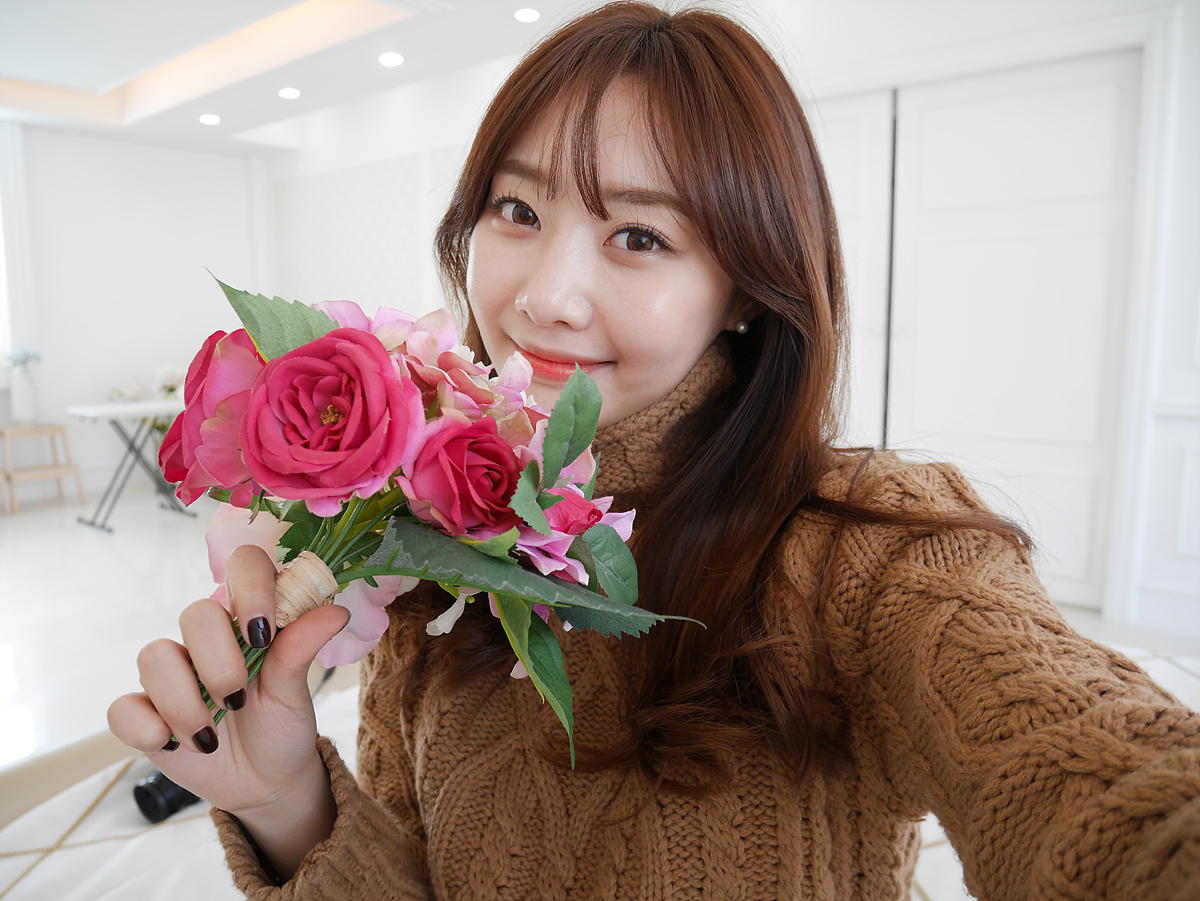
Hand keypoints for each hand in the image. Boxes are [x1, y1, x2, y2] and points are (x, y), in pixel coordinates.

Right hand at [108, 545, 348, 872]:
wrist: (265, 781)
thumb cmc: (283, 723)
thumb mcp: (296, 690)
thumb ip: (302, 649)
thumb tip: (336, 612)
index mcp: (248, 619)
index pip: (243, 566)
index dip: (250, 588)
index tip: (261, 635)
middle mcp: (205, 639)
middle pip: (195, 613)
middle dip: (218, 663)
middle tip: (239, 700)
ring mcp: (170, 674)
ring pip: (154, 656)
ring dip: (183, 702)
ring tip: (210, 736)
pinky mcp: (143, 713)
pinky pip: (123, 707)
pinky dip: (146, 727)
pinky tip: (173, 745)